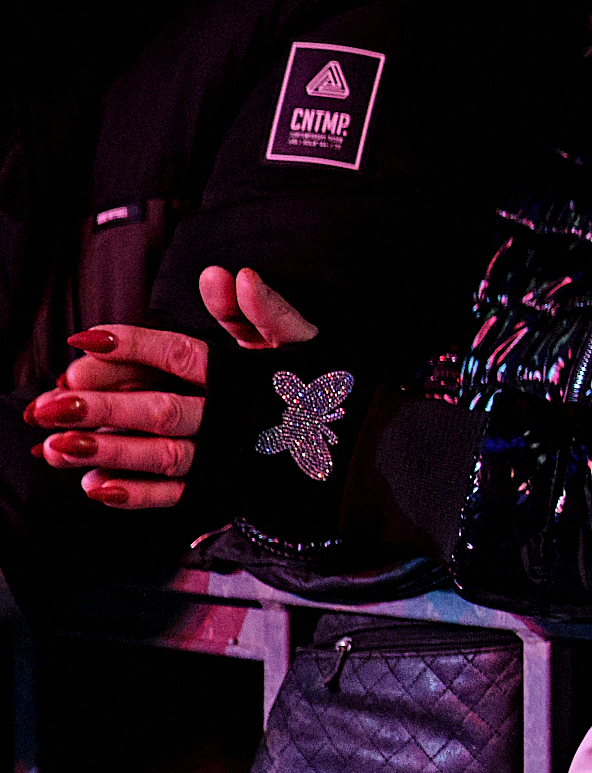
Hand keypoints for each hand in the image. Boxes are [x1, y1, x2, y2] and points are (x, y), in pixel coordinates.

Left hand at [31, 266, 314, 508]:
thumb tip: (228, 275)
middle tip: (47, 405)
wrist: (362, 450)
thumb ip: (261, 310)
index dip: (133, 347)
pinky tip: (95, 487)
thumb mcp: (300, 342)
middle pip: (161, 411)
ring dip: (108, 452)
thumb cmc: (324, 387)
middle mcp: (235, 419)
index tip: (83, 340)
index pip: (182, 356)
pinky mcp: (226, 491)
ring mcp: (230, 459)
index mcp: (247, 377)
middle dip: (101, 408)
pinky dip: (137, 496)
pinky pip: (178, 497)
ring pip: (163, 455)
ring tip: (55, 447)